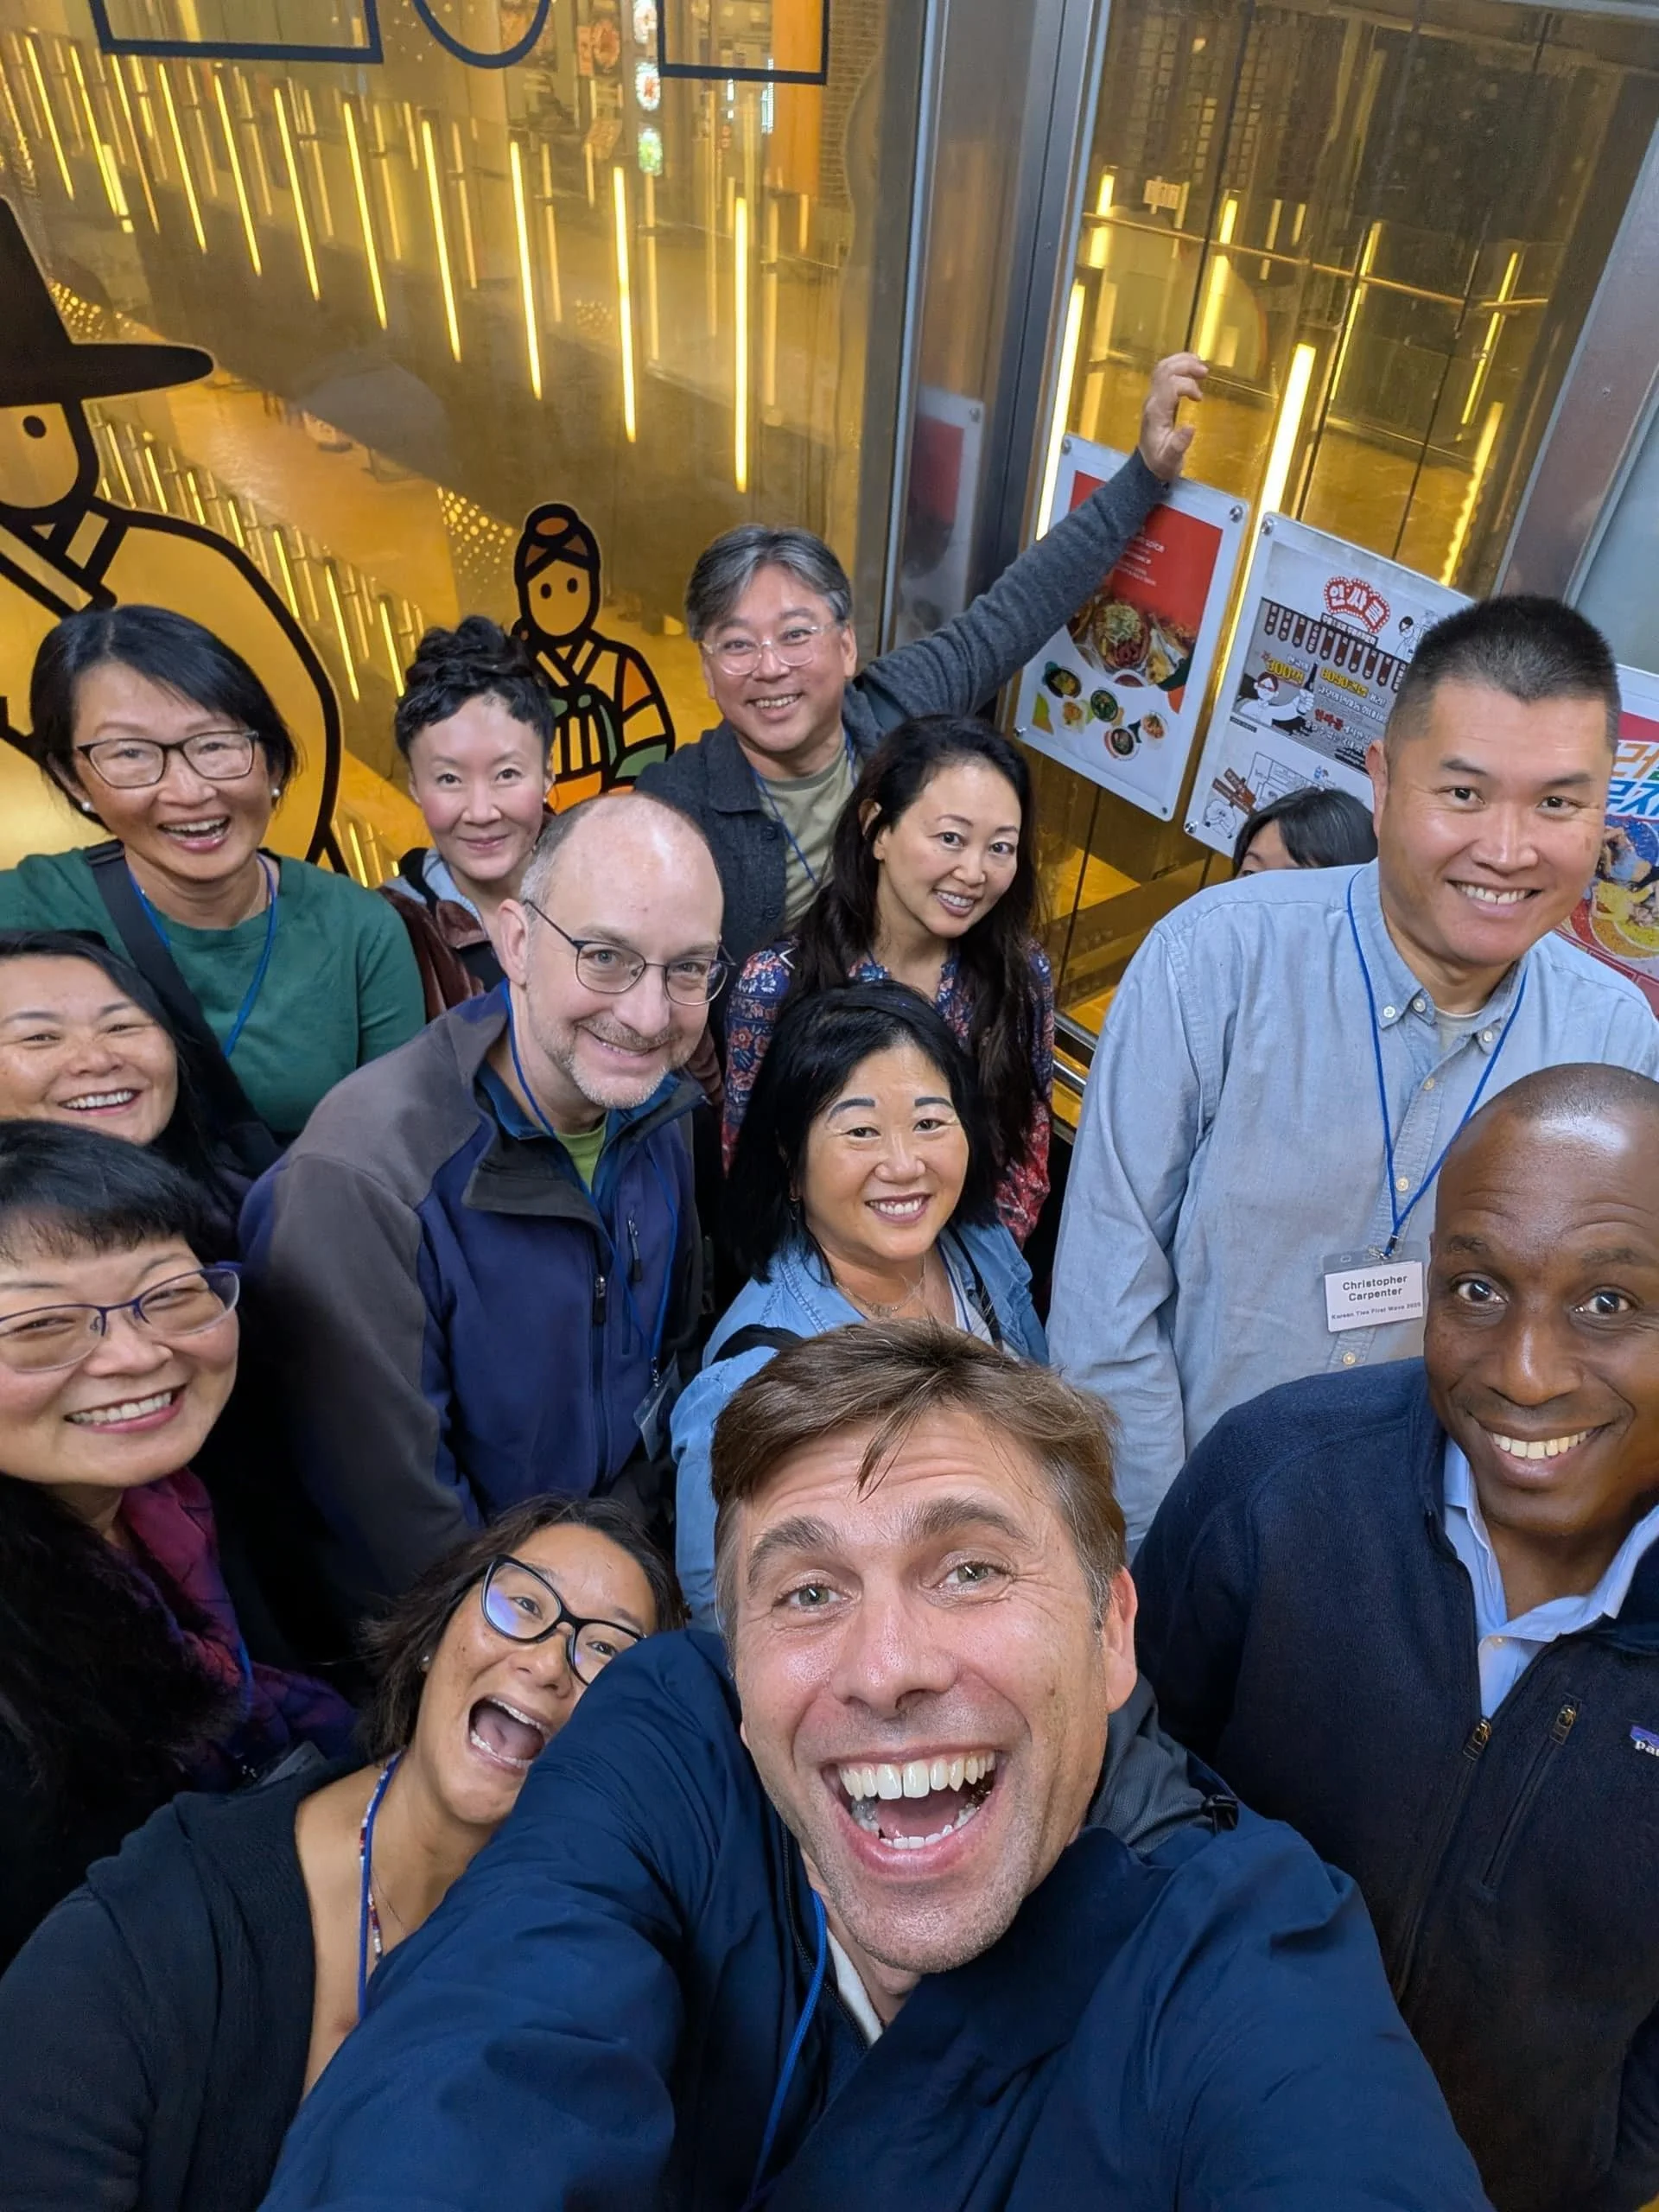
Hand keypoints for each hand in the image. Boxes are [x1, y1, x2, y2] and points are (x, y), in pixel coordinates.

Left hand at [1138, 353, 1207, 481]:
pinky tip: (1191, 367)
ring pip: (1163, 368)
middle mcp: (1152, 400)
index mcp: (1156, 412)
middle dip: (1186, 366)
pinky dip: (1178, 365)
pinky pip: (1164, 373)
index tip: (1200, 399)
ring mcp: (1152, 397)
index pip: (1170, 386)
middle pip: (1165, 370)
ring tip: (1200, 365)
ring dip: (1182, 362)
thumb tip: (1191, 427)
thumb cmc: (1160, 463)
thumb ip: (1179, 445)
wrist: (1147, 467)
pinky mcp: (1156, 397)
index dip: (1188, 386)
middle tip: (1205, 372)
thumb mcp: (1171, 460)